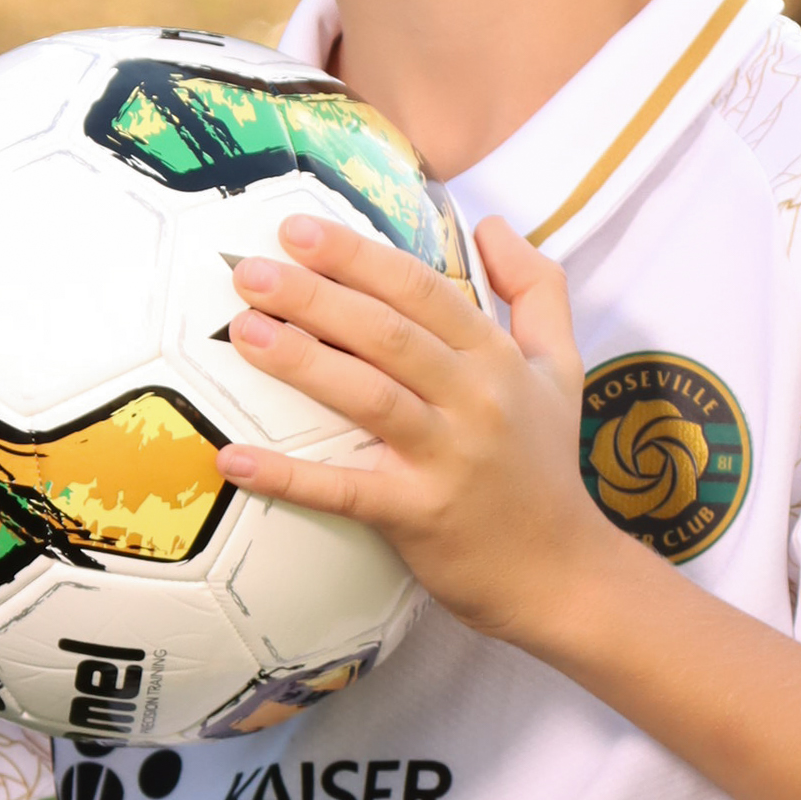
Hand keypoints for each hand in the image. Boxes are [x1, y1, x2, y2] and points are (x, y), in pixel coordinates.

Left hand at [219, 212, 618, 645]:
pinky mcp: (420, 516)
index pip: (423, 290)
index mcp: (497, 358)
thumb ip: (537, 289)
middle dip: (317, 295)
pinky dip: (290, 477)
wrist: (566, 574)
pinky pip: (347, 492)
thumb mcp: (562, 367)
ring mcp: (448, 459)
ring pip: (368, 396)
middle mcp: (476, 400)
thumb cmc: (547, 466)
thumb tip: (491, 225)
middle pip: (387, 333)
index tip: (300, 229)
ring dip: (302, 362)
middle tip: (250, 270)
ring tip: (245, 331)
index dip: (359, 256)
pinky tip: (234, 459)